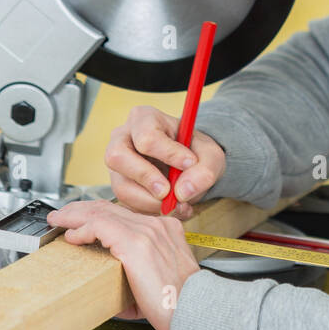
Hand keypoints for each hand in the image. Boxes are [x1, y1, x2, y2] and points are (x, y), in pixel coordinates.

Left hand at [46, 199, 199, 329]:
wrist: (194, 307)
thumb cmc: (178, 301)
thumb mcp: (156, 279)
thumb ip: (134, 273)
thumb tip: (109, 283)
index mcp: (165, 230)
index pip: (125, 213)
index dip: (100, 214)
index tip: (82, 221)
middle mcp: (156, 225)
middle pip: (110, 207)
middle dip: (82, 209)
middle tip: (63, 215)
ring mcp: (146, 231)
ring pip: (101, 212)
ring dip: (75, 216)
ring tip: (58, 220)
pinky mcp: (134, 242)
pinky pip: (100, 225)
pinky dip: (82, 229)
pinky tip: (71, 236)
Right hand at [106, 104, 225, 220]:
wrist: (190, 166)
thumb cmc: (196, 152)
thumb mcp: (211, 156)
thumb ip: (204, 170)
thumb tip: (182, 192)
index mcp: (144, 118)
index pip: (147, 136)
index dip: (168, 153)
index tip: (189, 164)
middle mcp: (123, 137)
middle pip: (117, 157)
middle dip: (146, 178)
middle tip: (169, 192)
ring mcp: (118, 164)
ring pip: (121, 185)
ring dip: (150, 201)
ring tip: (179, 205)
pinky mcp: (120, 186)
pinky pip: (127, 203)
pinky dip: (150, 211)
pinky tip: (171, 208)